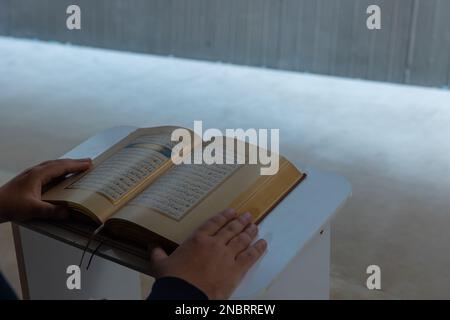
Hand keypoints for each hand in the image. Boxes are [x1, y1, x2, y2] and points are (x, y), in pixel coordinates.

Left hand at [0, 158, 91, 222]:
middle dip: (74, 162)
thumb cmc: (8, 205)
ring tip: (76, 166)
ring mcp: (31, 175)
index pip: (61, 167)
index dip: (76, 165)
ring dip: (66, 165)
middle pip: (58, 163)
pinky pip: (47, 171)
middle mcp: (35, 172)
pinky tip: (58, 176)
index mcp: (38, 174)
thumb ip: (50, 211)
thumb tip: (67, 212)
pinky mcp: (28, 181)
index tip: (89, 164)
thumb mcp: (32, 209)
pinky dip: (58, 170)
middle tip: (88, 162)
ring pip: (52, 166)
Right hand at [149, 208, 266, 298]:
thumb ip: (159, 254)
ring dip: (250, 231)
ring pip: (242, 239)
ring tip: (256, 226)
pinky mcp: (236, 269)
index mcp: (198, 239)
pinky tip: (263, 243)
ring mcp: (227, 255)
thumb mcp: (161, 265)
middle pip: (231, 229)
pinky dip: (258, 249)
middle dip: (240, 221)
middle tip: (248, 215)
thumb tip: (153, 248)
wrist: (185, 295)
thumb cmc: (173, 280)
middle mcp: (215, 244)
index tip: (232, 211)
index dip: (224, 216)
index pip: (214, 223)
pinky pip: (250, 256)